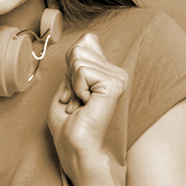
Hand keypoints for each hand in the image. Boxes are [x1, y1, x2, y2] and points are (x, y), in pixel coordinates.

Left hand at [47, 33, 127, 178]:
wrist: (75, 147)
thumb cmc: (68, 125)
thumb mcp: (67, 85)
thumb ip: (76, 62)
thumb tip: (88, 38)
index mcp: (107, 72)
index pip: (84, 44)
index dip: (69, 67)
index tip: (73, 92)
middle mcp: (117, 72)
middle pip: (78, 50)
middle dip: (68, 77)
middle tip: (75, 101)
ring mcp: (118, 77)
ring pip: (78, 59)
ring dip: (71, 84)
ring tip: (80, 104)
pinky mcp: (114, 84)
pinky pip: (82, 70)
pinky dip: (76, 88)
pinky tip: (85, 104)